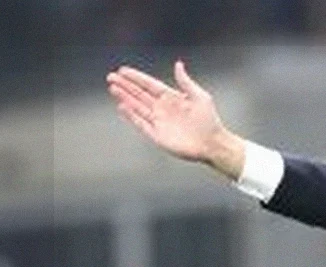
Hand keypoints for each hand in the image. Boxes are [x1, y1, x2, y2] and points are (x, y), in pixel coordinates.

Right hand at [106, 60, 244, 179]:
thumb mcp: (200, 97)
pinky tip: (122, 106)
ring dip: (125, 97)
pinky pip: (141, 124)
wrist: (213, 143)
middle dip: (126, 86)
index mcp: (172, 98)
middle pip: (140, 95)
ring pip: (137, 107)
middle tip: (111, 77)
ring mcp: (159, 122)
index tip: (123, 70)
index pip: (150, 85)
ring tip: (113, 88)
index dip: (136, 78)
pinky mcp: (157, 135)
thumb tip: (178, 64)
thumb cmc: (210, 120)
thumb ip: (186, 81)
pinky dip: (131, 116)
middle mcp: (163, 109)